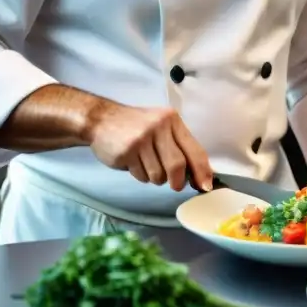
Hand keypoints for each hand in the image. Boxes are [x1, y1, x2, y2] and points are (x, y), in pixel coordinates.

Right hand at [87, 103, 212, 192]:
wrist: (102, 120)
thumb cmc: (136, 126)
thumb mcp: (161, 126)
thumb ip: (178, 145)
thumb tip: (198, 175)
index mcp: (172, 120)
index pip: (194, 149)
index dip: (202, 171)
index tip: (205, 186)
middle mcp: (159, 127)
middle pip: (177, 166)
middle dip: (177, 181)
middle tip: (175, 185)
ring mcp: (142, 139)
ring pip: (158, 175)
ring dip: (155, 178)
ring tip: (146, 165)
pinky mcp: (127, 152)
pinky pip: (141, 176)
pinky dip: (140, 175)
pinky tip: (134, 163)